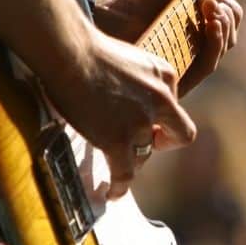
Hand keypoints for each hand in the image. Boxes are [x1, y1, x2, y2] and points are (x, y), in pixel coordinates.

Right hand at [44, 25, 196, 198]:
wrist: (71, 54)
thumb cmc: (93, 51)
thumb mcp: (136, 57)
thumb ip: (147, 81)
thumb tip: (140, 103)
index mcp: (167, 77)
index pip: (174, 107)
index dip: (162, 119)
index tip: (149, 123)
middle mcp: (161, 100)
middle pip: (174, 135)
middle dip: (159, 141)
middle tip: (136, 142)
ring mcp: (141, 122)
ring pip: (144, 154)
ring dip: (130, 157)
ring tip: (113, 158)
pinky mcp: (118, 139)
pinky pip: (125, 173)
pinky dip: (120, 186)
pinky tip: (112, 193)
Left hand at [88, 0, 245, 94]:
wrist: (113, 10)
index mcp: (198, 18)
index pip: (230, 19)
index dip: (232, 7)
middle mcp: (195, 39)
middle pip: (231, 34)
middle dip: (229, 14)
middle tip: (210, 0)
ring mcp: (187, 58)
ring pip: (223, 48)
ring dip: (224, 26)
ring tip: (208, 7)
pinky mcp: (180, 75)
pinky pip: (209, 63)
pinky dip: (215, 42)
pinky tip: (210, 25)